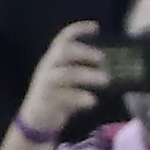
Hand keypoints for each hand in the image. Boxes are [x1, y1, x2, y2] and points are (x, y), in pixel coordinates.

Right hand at [18, 21, 109, 138]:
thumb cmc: (59, 98)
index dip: (78, 30)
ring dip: (86, 75)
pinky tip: (93, 101)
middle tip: (103, 58)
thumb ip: (83, 72)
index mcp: (53, 60)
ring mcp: (45, 84)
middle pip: (62, 52)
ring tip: (106, 80)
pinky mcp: (46, 100)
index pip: (62, 39)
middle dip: (84, 52)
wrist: (36, 122)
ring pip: (64, 74)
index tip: (96, 27)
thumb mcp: (69, 82)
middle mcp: (47, 68)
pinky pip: (63, 96)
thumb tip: (113, 69)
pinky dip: (79, 97)